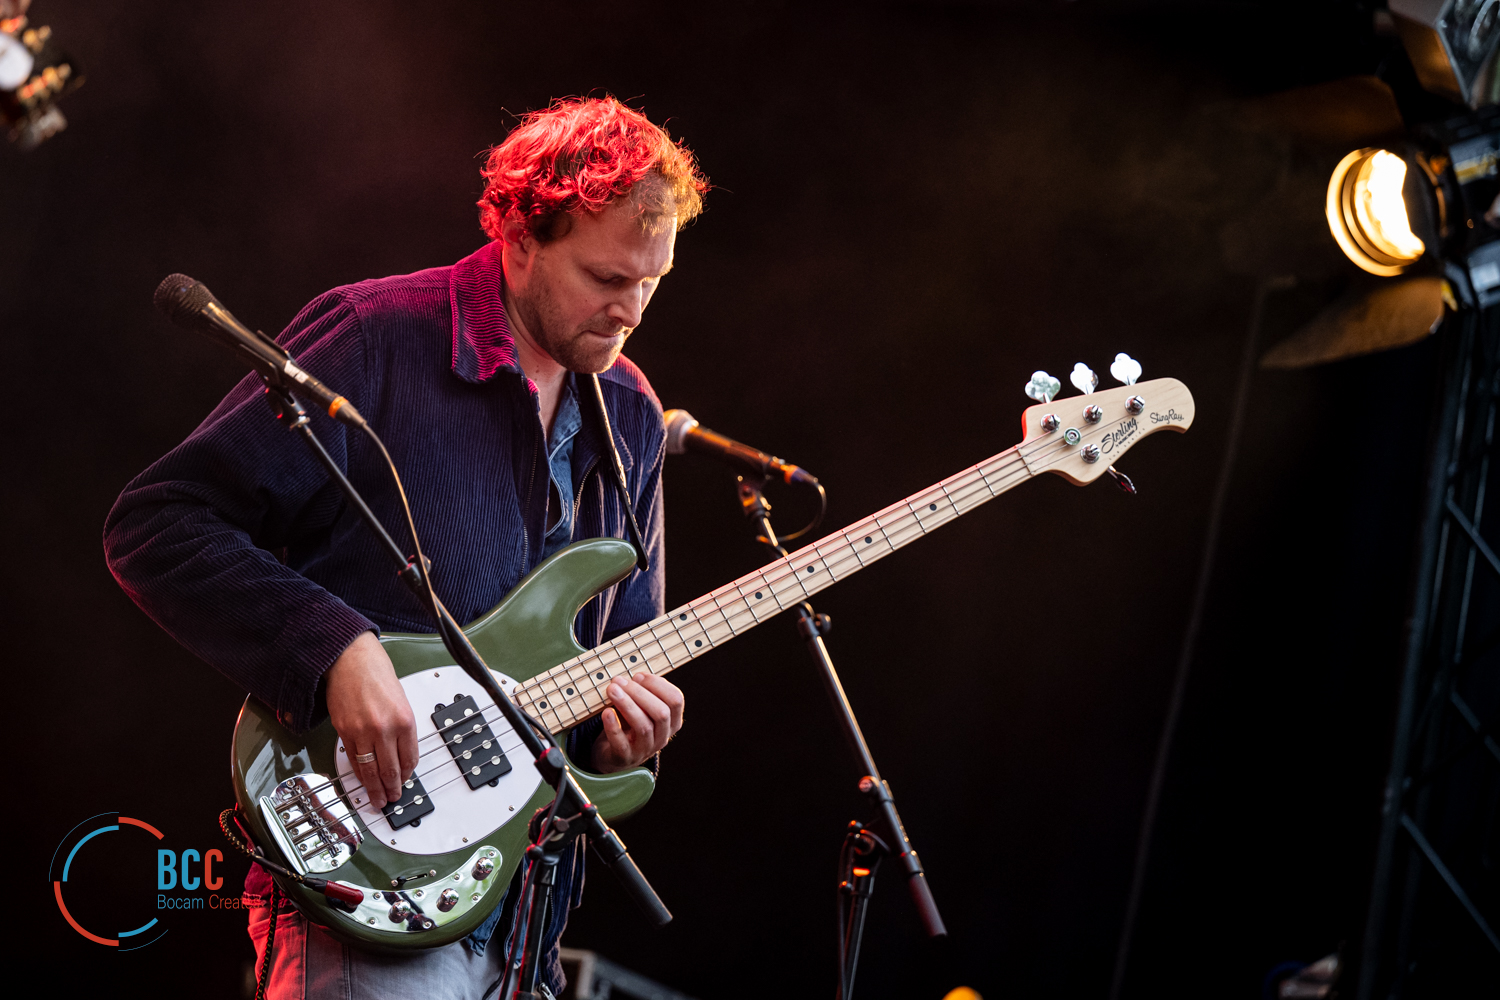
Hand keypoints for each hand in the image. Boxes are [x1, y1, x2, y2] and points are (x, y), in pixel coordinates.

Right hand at [324, 631, 417, 809]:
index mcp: (404, 719)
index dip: (407, 774)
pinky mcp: (344, 731)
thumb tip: (400, 751)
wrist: (349, 658)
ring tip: (377, 800)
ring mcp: (362, 731)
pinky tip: (362, 780)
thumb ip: (401, 726)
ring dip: (373, 788)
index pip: (409, 758)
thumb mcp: (400, 699)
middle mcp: (384, 728)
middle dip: (392, 789)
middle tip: (392, 799)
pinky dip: (359, 773)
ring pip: (369, 770)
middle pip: (390, 770)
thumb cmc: (375, 673)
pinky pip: (353, 759)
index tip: (406, 781)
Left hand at [591, 672, 683, 773]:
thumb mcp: (640, 709)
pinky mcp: (625, 757)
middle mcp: (662, 737)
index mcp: (671, 722)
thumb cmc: (629, 725)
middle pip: (661, 713)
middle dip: (640, 693)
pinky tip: (607, 712)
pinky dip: (614, 726)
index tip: (638, 676)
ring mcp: (645, 749)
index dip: (658, 685)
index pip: (675, 701)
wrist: (613, 755)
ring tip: (612, 690)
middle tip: (619, 681)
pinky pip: (621, 743)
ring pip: (644, 727)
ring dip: (627, 704)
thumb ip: (639, 694)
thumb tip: (628, 679)